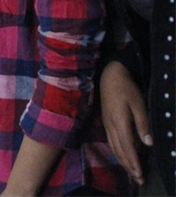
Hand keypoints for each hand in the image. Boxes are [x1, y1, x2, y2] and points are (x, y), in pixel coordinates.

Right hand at [101, 60, 150, 184]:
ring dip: (123, 161)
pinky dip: (118, 153)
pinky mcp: (106, 122)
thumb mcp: (138, 104)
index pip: (127, 147)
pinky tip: (123, 156)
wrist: (110, 76)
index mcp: (119, 122)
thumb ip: (142, 123)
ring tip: (132, 172)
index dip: (134, 161)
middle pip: (119, 151)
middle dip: (129, 166)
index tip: (140, 174)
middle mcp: (111, 126)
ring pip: (114, 148)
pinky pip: (111, 142)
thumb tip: (148, 143)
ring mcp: (107, 124)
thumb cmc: (126, 88)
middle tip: (138, 179)